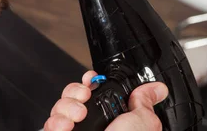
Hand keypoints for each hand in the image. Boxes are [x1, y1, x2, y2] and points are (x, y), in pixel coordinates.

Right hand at [43, 70, 168, 130]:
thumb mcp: (144, 122)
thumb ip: (145, 102)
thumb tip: (156, 89)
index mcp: (113, 118)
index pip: (96, 91)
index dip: (91, 82)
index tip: (92, 80)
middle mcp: (92, 123)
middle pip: (75, 94)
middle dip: (77, 91)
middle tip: (86, 97)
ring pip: (61, 105)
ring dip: (68, 107)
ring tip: (78, 116)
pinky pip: (50, 122)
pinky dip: (57, 122)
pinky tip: (67, 126)